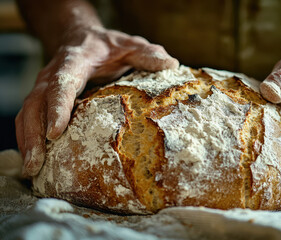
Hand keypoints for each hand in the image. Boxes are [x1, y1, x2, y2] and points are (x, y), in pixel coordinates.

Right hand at [16, 27, 178, 176]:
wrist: (82, 39)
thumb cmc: (108, 45)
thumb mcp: (130, 45)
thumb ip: (147, 54)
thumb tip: (170, 64)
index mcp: (75, 62)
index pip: (62, 84)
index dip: (57, 107)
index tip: (55, 132)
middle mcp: (53, 74)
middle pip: (36, 104)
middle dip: (34, 135)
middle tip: (36, 164)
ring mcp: (45, 86)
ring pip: (28, 113)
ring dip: (27, 141)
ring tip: (32, 169)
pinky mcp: (43, 97)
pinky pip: (29, 117)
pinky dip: (28, 138)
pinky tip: (34, 158)